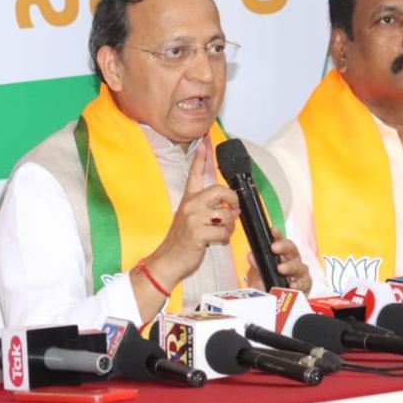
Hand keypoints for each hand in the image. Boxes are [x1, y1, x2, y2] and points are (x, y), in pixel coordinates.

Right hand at [145, 140, 239, 289]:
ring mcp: (193, 218)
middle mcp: (190, 205)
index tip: (203, 142)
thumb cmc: (182, 242)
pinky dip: (225, 237)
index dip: (200, 158)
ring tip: (222, 231)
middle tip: (234, 210)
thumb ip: (204, 208)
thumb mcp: (188, 219)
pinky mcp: (197, 232)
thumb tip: (226, 206)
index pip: (194, 174)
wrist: (168, 260)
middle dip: (232, 200)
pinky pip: (223, 230)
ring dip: (230, 225)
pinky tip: (217, 240)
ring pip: (225, 214)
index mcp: (188, 200)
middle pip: (219, 190)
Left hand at [246, 226, 311, 293]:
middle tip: (274, 248)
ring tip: (280, 268)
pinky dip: (298, 284)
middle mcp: (292, 261)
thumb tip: (252, 256)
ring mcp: (300, 273)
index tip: (272, 230)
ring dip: (290, 266)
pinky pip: (304, 284)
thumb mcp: (257, 273)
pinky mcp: (304, 287)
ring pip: (299, 266)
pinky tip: (292, 285)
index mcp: (281, 254)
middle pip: (292, 250)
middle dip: (283, 247)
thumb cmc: (267, 282)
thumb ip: (256, 264)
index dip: (278, 235)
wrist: (271, 301)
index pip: (281, 241)